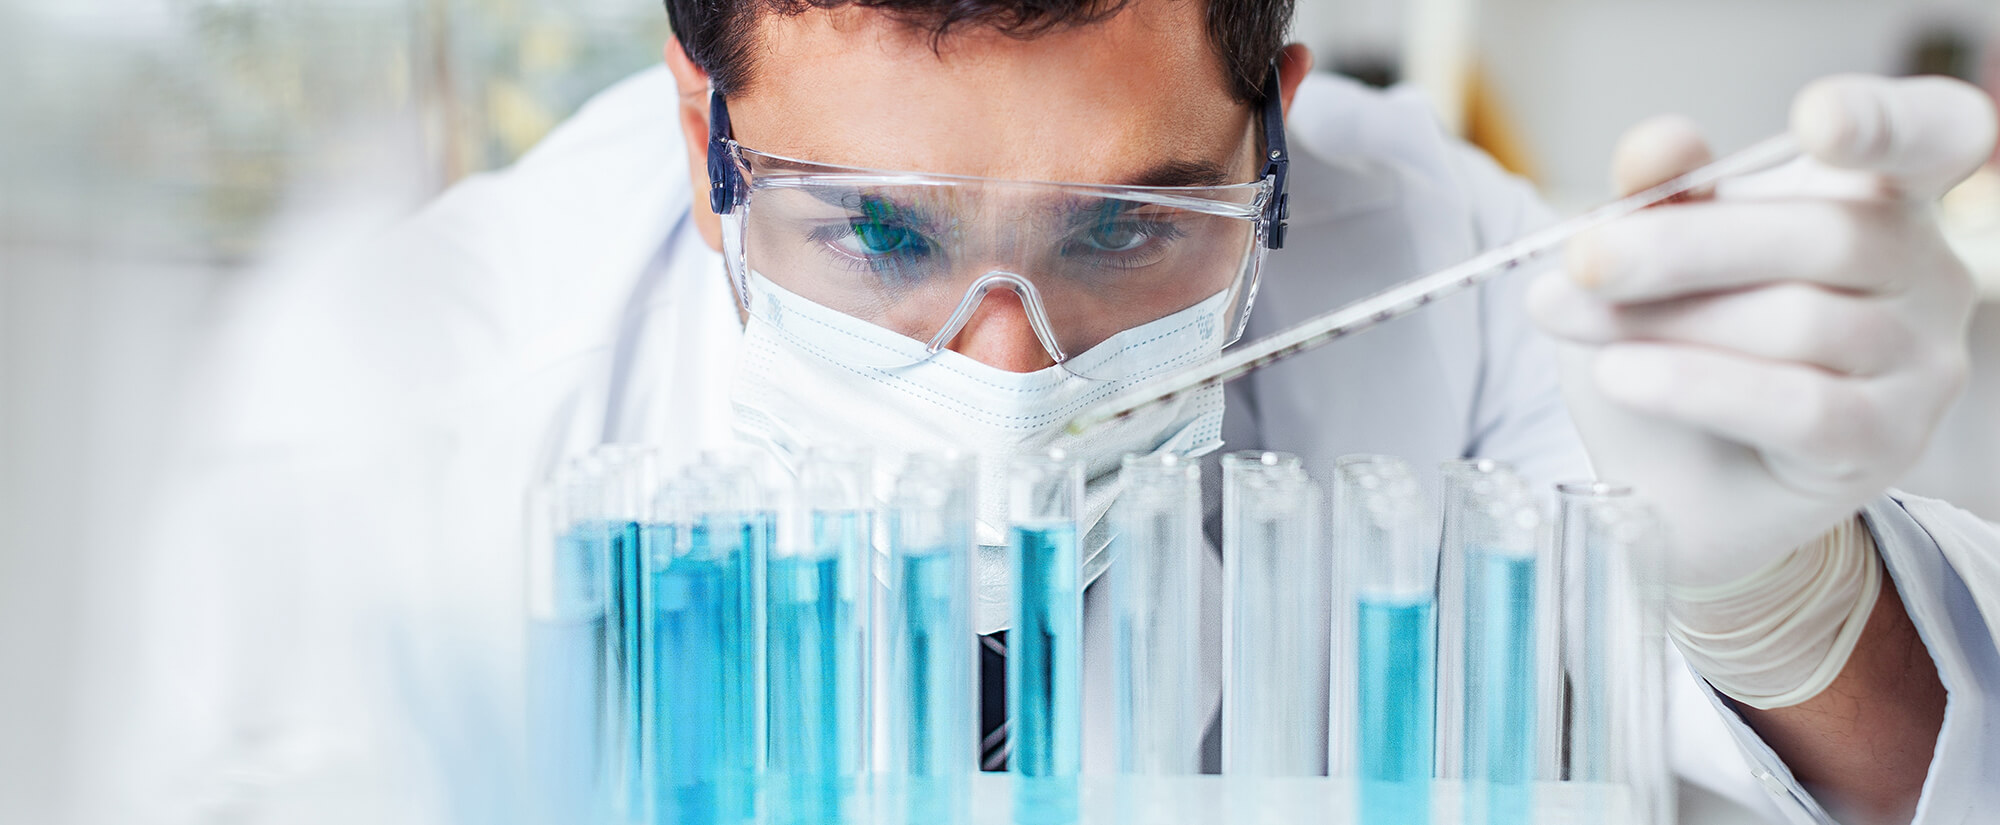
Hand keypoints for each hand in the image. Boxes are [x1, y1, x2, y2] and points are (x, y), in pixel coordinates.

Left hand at [1529, 75, 1996, 588]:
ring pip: (1800, 322)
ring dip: (1665, 321)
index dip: (1884, 123)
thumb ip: (1663, 194)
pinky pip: (1796, 406)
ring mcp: (1920, 363)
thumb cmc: (1671, 345)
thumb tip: (1658, 146)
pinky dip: (1693, 386)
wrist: (1670, 480)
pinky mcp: (1885, 444)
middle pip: (1827, 235)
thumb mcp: (1651, 257)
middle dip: (1684, 247)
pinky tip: (1618, 375)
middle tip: (1583, 259)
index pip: (1931, 134)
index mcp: (1880, 195)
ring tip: (1569, 319)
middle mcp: (1926, 272)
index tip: (1815, 121)